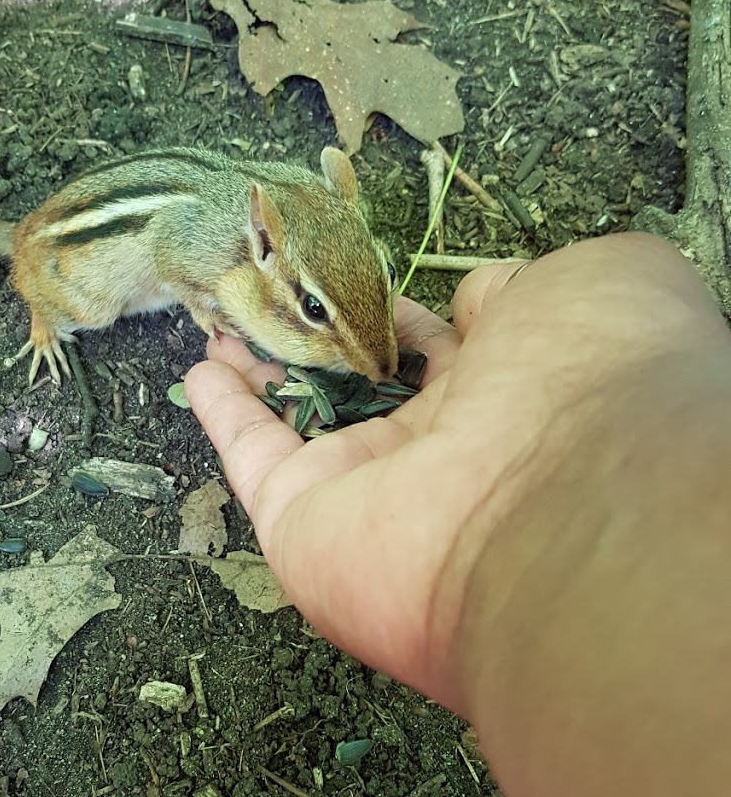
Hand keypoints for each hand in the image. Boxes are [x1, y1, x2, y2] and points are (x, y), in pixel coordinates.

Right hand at [185, 233, 726, 715]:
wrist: (562, 514)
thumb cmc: (596, 385)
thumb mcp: (592, 291)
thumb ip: (521, 290)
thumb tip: (473, 303)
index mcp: (512, 396)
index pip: (443, 349)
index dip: (400, 310)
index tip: (357, 275)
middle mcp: (438, 450)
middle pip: (363, 384)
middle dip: (322, 335)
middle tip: (276, 288)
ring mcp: (370, 488)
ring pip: (300, 415)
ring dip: (260, 362)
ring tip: (225, 311)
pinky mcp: (304, 521)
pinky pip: (252, 459)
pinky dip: (222, 416)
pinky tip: (200, 368)